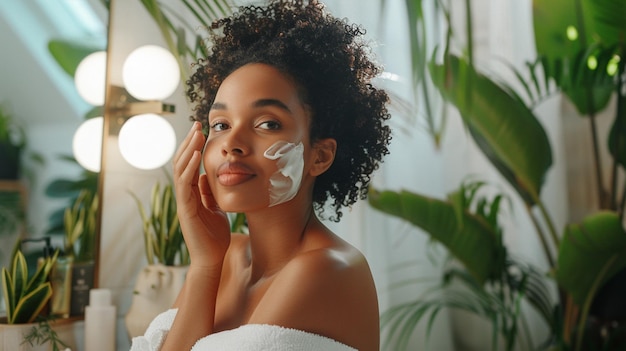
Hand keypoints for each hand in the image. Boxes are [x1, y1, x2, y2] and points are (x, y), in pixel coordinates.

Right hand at [173, 122, 230, 268]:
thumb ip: (208, 193)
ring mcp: (183, 202)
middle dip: (189, 142)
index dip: (193, 147)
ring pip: (180, 170)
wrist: (211, 259)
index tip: (201, 130)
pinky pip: (184, 185)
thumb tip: (206, 176)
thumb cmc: (214, 236)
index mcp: (191, 194)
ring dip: (188, 150)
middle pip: (182, 163)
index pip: (189, 165)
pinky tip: (195, 155)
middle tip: (197, 124)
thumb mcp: (214, 208)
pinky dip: (189, 168)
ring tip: (196, 134)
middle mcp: (184, 195)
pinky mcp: (185, 210)